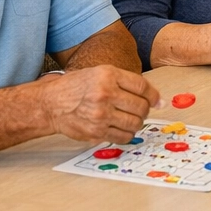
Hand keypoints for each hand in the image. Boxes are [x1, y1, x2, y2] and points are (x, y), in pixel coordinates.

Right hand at [40, 66, 158, 142]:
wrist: (51, 103)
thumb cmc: (78, 87)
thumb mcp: (101, 73)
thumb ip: (128, 83)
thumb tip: (159, 101)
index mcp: (108, 75)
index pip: (142, 87)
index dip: (153, 95)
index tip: (155, 100)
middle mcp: (104, 94)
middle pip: (141, 106)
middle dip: (145, 110)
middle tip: (139, 110)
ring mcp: (100, 115)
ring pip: (135, 123)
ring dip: (137, 122)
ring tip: (129, 118)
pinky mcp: (96, 132)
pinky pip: (123, 137)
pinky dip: (128, 134)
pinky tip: (121, 127)